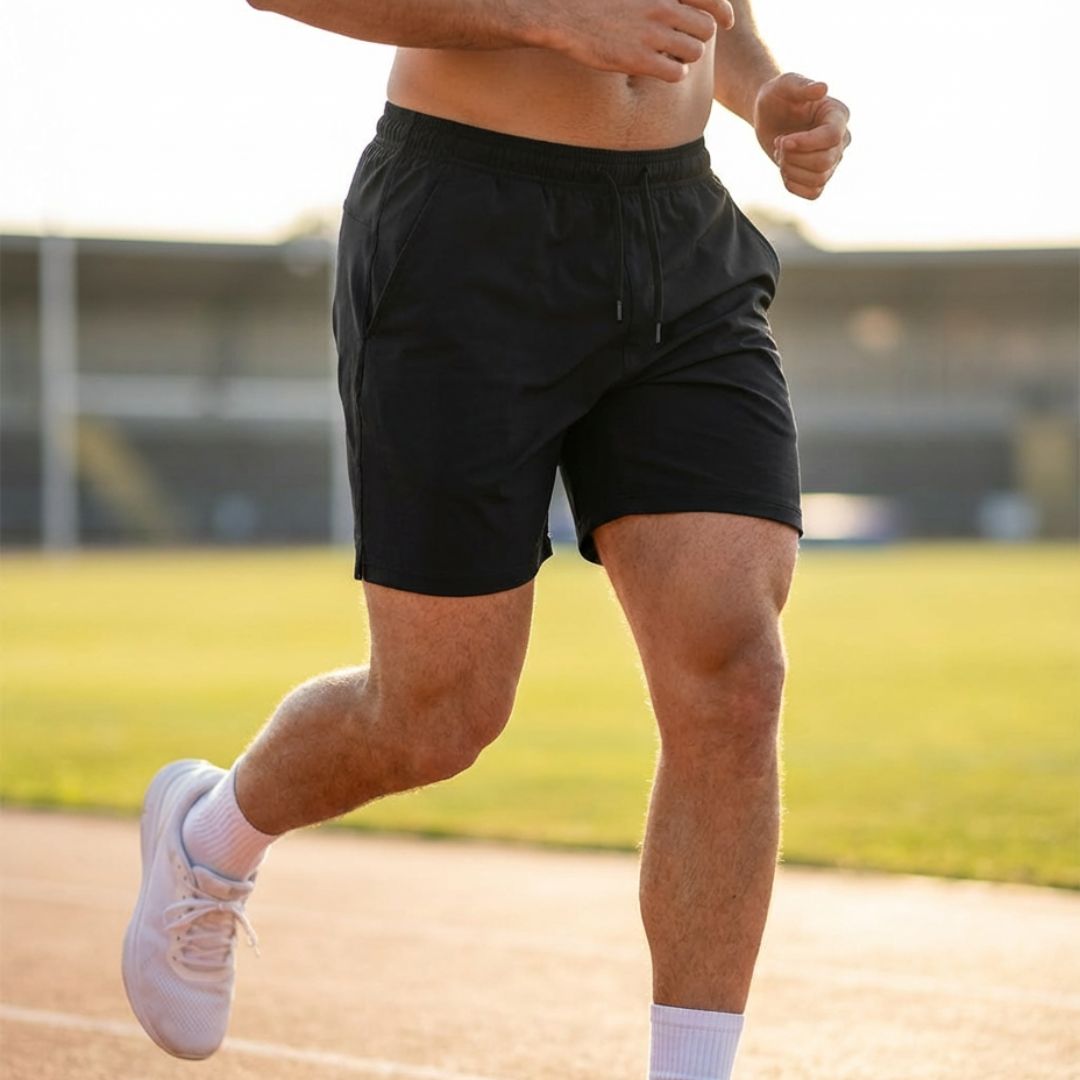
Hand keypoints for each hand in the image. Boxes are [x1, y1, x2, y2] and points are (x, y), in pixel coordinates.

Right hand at [536, 0, 734, 83]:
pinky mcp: (640, 60)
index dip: (722, 11)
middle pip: (706, 28)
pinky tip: (660, 70)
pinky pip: (677, 73)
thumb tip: (677, 4)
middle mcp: (662, 6)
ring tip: (667, 56)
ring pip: (694, 52)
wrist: (563, 14)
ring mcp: (652, 34)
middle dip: (698, 37)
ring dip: (685, 58)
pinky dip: (674, 74)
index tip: (727, 21)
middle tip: (682, 43)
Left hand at [753, 72, 850, 199]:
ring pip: (818, 179)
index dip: (805, 143)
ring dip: (791, 171)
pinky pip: (813, 193)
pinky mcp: (819, 176)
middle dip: (794, 157)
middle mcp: (841, 139)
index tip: (782, 141)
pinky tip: (784, 170)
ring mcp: (832, 160)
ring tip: (781, 155)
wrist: (768, 115)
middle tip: (778, 144)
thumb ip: (801, 86)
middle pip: (824, 162)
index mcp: (838, 115)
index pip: (832, 137)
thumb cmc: (778, 97)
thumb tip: (823, 88)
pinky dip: (794, 185)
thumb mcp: (785, 85)